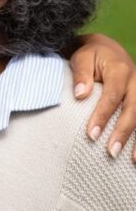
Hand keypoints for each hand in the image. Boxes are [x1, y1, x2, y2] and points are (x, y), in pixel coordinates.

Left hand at [71, 33, 135, 161]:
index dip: (103, 115)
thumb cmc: (91, 55)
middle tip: (110, 151)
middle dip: (122, 132)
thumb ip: (81, 74)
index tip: (91, 134)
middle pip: (133, 110)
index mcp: (120, 70)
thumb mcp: (82, 58)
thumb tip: (80, 95)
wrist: (108, 49)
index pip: (112, 96)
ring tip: (132, 161)